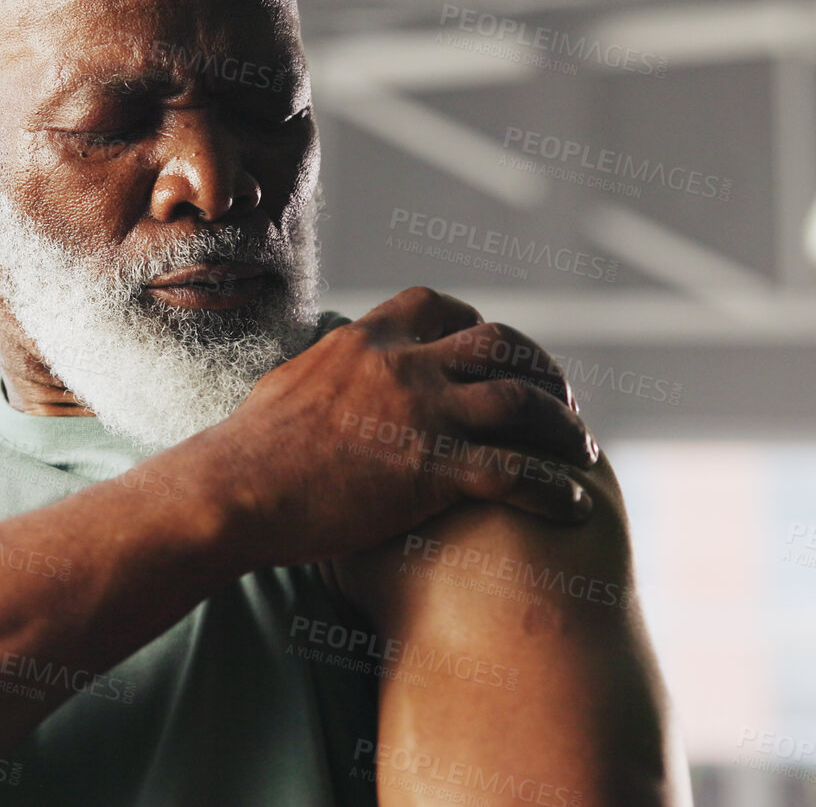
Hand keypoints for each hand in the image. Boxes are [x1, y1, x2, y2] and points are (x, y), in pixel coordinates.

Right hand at [193, 286, 597, 568]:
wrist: (233, 490)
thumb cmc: (245, 452)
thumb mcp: (286, 386)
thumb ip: (322, 374)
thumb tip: (320, 375)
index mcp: (365, 340)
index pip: (437, 307)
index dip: (476, 325)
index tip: (496, 353)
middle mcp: (403, 364)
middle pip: (499, 345)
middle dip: (540, 369)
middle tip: (561, 400)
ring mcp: (422, 413)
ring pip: (521, 401)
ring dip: (562, 426)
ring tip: (582, 450)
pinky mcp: (432, 469)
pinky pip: (516, 473)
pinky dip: (555, 490)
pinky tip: (575, 508)